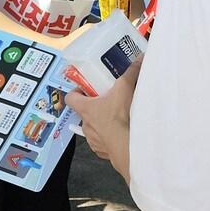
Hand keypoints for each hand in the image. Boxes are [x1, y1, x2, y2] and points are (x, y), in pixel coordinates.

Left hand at [67, 60, 140, 176]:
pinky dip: (110, 138)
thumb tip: (139, 59)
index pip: (71, 98)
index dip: (76, 92)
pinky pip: (103, 143)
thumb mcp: (125, 88)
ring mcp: (93, 140)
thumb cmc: (121, 117)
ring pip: (94, 129)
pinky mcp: (103, 152)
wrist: (128, 146)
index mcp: (86, 108)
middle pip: (85, 113)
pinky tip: (122, 133)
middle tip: (108, 101)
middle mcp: (86, 125)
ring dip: (103, 124)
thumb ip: (131, 72)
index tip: (85, 89)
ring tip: (118, 118)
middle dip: (95, 107)